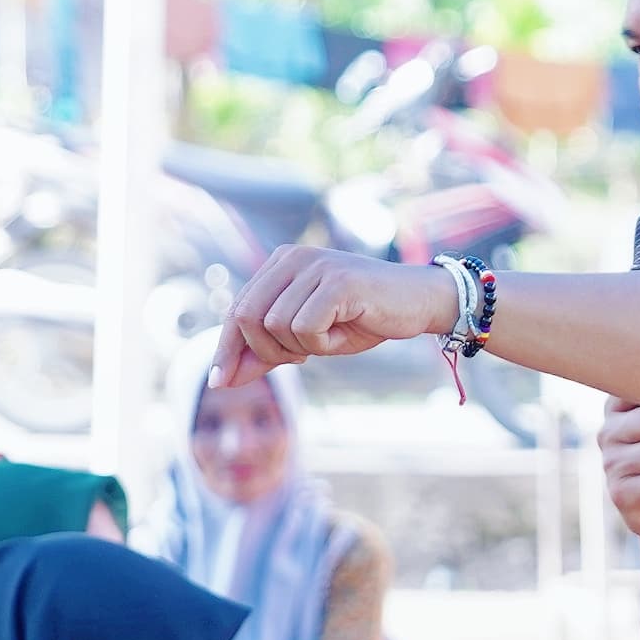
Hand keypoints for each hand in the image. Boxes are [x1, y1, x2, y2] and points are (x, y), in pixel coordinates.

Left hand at [218, 248, 459, 382]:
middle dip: (265, 352)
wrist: (419, 302)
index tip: (219, 381)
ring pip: (275, 326)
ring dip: (300, 348)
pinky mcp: (336, 282)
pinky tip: (344, 332)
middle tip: (301, 358)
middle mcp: (293, 258)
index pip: (237, 309)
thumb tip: (222, 379)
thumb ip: (266, 351)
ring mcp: (315, 267)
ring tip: (330, 338)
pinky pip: (305, 329)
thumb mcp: (308, 339)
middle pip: (246, 316)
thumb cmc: (364, 318)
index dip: (226, 348)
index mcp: (281, 263)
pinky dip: (322, 344)